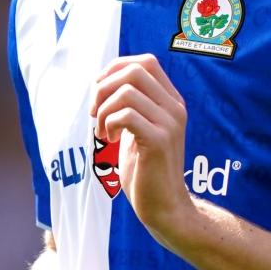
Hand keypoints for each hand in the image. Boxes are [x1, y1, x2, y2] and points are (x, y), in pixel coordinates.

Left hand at [90, 54, 195, 239]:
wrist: (165, 207)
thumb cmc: (147, 172)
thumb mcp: (138, 132)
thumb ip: (130, 107)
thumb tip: (103, 85)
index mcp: (172, 101)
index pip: (146, 62)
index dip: (115, 68)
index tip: (99, 92)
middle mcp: (174, 107)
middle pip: (135, 70)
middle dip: (105, 86)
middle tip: (95, 112)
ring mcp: (169, 123)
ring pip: (127, 91)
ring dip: (104, 109)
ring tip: (102, 131)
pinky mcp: (158, 141)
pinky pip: (126, 115)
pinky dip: (109, 124)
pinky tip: (109, 140)